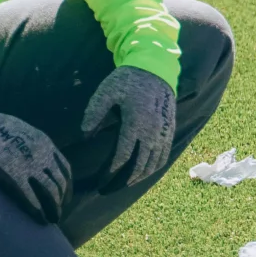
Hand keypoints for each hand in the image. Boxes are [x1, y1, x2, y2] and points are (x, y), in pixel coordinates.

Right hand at [0, 110, 71, 222]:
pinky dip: (38, 210)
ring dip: (53, 208)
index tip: (65, 197)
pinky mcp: (14, 177)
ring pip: (50, 192)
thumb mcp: (25, 132)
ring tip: (52, 219)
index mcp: (46, 144)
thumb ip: (34, 145)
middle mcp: (44, 156)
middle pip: (60, 183)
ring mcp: (30, 167)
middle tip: (58, 213)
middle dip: (61, 200)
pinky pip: (31, 198)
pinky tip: (40, 219)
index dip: (66, 185)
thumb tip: (37, 158)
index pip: (64, 169)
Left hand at [80, 65, 177, 185]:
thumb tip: (85, 135)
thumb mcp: (106, 91)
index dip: (111, 173)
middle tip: (108, 189)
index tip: (101, 181)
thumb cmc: (128, 79)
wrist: (156, 67)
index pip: (123, 157)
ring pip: (153, 164)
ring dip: (139, 177)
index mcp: (135, 123)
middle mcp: (152, 132)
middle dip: (123, 182)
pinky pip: (164, 155)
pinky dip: (154, 167)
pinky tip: (144, 171)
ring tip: (124, 183)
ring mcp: (163, 132)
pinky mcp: (170, 129)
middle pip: (139, 167)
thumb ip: (93, 113)